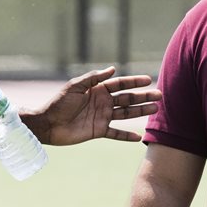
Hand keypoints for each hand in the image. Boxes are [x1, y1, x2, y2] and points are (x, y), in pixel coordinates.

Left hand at [30, 67, 161, 144]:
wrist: (47, 124)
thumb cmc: (58, 103)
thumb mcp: (75, 86)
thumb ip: (93, 77)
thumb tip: (113, 69)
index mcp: (98, 90)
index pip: (120, 84)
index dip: (134, 82)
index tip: (148, 80)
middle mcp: (103, 103)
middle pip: (127, 99)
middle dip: (143, 96)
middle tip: (159, 95)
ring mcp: (102, 117)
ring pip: (126, 114)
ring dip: (141, 112)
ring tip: (155, 109)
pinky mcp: (99, 131)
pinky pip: (116, 133)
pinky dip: (126, 136)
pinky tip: (138, 137)